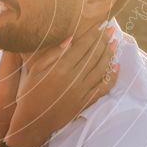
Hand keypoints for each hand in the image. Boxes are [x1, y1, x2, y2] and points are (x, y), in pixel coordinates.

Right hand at [6, 24, 119, 146]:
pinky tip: (116, 67)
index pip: (82, 47)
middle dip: (104, 41)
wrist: (33, 121)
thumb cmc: (30, 93)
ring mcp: (82, 91)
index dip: (93, 35)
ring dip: (109, 55)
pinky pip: (103, 87)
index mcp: (61, 68)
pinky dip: (111, 76)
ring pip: (100, 69)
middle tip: (112, 30)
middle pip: (94, 55)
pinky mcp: (85, 101)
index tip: (101, 25)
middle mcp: (74, 78)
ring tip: (115, 43)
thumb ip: (53, 53)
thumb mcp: (36, 70)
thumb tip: (70, 38)